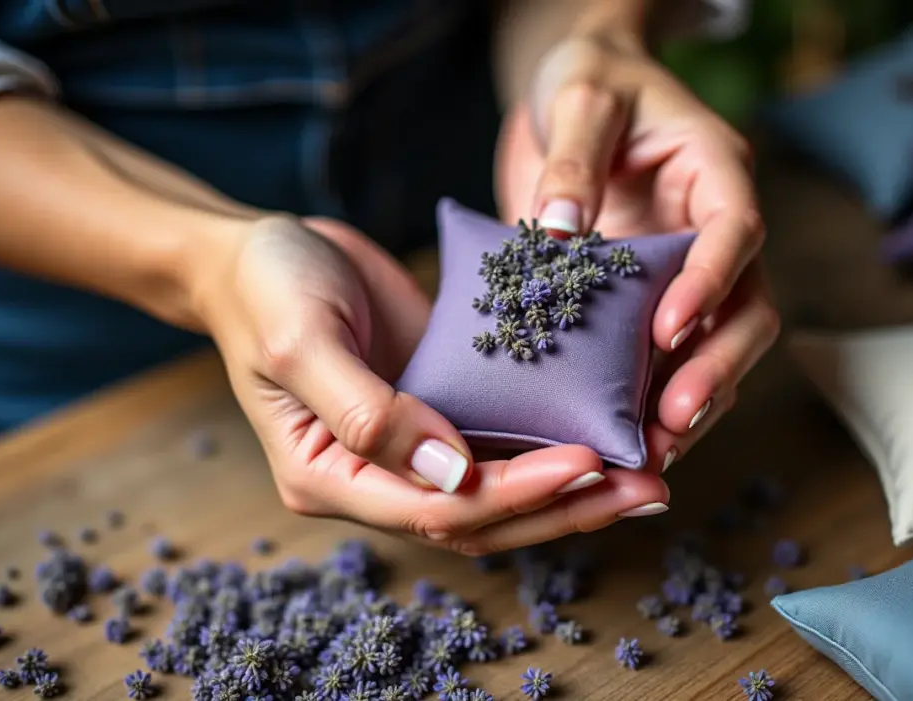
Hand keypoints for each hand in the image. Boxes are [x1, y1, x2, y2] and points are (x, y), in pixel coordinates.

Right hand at [193, 215, 670, 553]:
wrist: (262, 250)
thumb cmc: (267, 291)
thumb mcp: (303, 343)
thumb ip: (368, 413)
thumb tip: (454, 473)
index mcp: (333, 477)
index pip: (436, 510)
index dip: (513, 495)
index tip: (583, 463)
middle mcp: (378, 476)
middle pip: (483, 517)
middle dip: (566, 507)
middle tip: (648, 489)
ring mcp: (412, 444)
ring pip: (501, 488)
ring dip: (574, 487)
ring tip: (650, 474)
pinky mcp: (440, 405)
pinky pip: (501, 436)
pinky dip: (553, 440)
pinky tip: (608, 430)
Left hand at [497, 35, 779, 472]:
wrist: (573, 93)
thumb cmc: (587, 81)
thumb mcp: (578, 99)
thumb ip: (571, 160)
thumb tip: (558, 234)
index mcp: (713, 172)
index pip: (735, 231)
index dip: (711, 284)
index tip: (669, 329)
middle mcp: (714, 231)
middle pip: (746, 308)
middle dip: (713, 369)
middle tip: (669, 421)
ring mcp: (689, 272)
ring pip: (717, 348)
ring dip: (691, 403)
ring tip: (648, 454)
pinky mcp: (650, 302)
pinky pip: (667, 359)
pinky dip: (650, 401)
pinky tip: (621, 440)